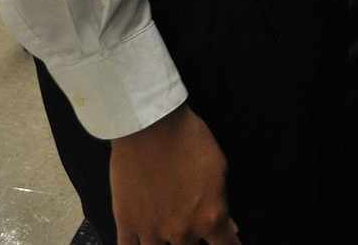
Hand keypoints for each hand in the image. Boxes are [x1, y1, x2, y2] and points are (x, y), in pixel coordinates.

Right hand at [110, 103, 239, 244]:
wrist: (150, 124)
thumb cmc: (188, 138)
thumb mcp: (219, 166)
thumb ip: (222, 202)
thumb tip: (229, 226)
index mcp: (210, 217)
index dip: (230, 244)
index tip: (228, 239)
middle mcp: (182, 231)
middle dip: (194, 238)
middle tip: (190, 221)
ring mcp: (152, 232)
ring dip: (168, 244)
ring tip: (168, 228)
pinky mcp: (127, 225)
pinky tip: (143, 243)